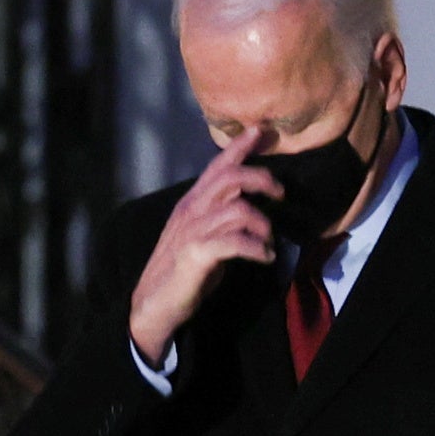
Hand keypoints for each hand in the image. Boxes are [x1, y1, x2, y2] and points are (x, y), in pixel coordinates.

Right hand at [128, 129, 277, 365]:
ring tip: (269, 241)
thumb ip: (220, 218)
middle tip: (281, 194)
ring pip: (238, 209)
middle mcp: (191, 210)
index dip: (239, 146)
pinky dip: (257, 248)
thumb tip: (252, 209)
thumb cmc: (181, 272)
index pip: (217, 166)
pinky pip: (235, 241)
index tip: (260, 130)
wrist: (153, 305)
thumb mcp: (201, 236)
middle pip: (231, 177)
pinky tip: (264, 258)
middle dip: (262, 179)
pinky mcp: (197, 254)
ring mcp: (193, 231)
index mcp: (192, 203)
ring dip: (263, 225)